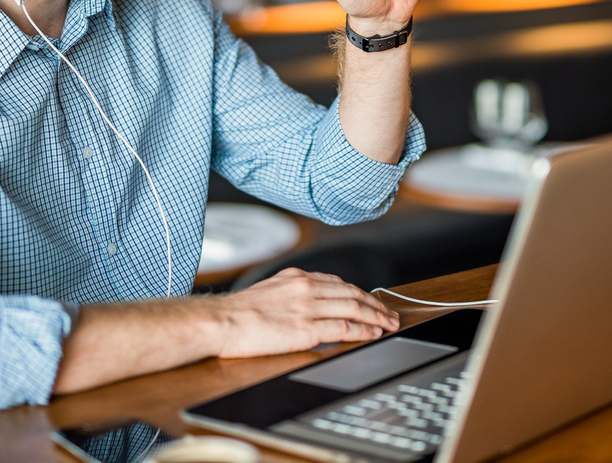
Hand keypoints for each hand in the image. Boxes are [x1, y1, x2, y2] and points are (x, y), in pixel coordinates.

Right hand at [212, 268, 399, 358]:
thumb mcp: (268, 291)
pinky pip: (345, 328)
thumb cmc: (236, 312)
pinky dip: (364, 330)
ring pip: (354, 308)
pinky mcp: (307, 329)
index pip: (338, 282)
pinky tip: (374, 333)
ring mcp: (308, 307)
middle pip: (352, 293)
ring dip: (376, 316)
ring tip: (389, 324)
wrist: (220, 321)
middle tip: (390, 313)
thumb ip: (289, 293)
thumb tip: (303, 304)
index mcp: (296, 277)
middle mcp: (306, 287)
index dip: (359, 292)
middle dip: (375, 304)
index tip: (370, 300)